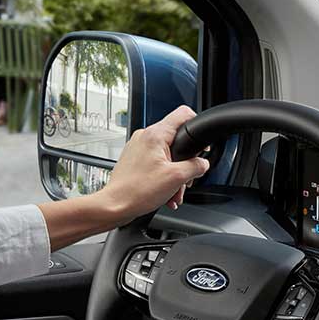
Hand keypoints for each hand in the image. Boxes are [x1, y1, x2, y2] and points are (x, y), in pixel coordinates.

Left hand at [99, 105, 210, 222]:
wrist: (115, 205)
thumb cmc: (137, 191)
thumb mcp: (177, 177)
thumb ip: (196, 166)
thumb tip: (203, 164)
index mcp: (155, 135)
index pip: (183, 114)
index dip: (196, 125)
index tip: (200, 142)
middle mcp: (145, 137)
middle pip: (176, 140)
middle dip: (185, 162)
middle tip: (185, 178)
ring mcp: (138, 147)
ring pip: (167, 155)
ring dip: (175, 174)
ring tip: (174, 191)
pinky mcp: (135, 159)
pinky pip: (156, 163)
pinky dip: (164, 177)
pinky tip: (166, 192)